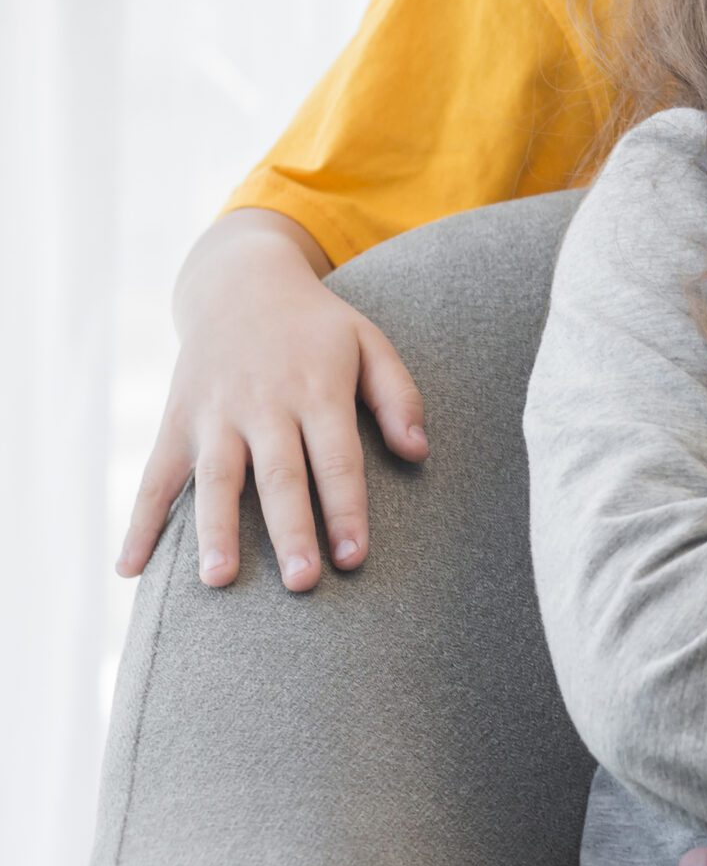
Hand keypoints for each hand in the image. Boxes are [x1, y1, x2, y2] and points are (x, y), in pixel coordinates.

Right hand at [121, 210, 426, 589]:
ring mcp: (215, 414)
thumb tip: (418, 452)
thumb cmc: (316, 326)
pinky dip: (139, 522)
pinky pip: (155, 477)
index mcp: (318, 389)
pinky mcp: (176, 420)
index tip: (355, 558)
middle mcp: (264, 404)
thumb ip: (397, 396)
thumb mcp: (369, 342)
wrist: (239, 282)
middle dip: (291, 531)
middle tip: (302, 583)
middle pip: (279, 476)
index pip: (337, 459)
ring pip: (215, 480)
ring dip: (216, 531)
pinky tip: (129, 569)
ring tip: (220, 581)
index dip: (347, 509)